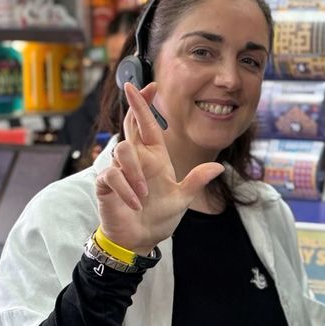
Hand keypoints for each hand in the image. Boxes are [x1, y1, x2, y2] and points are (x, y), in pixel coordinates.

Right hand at [94, 82, 223, 253]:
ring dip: (135, 172)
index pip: (148, 125)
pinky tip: (135, 203)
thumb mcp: (182, 198)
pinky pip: (112, 176)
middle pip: (130, 126)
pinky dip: (126, 189)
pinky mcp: (106, 185)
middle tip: (131, 88)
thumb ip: (196, 181)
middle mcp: (136, 160)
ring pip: (121, 151)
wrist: (140, 240)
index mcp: (155, 158)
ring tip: (144, 196)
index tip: (149, 85)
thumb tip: (218, 167)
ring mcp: (119, 171)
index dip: (146, 105)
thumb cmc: (158, 217)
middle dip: (133, 106)